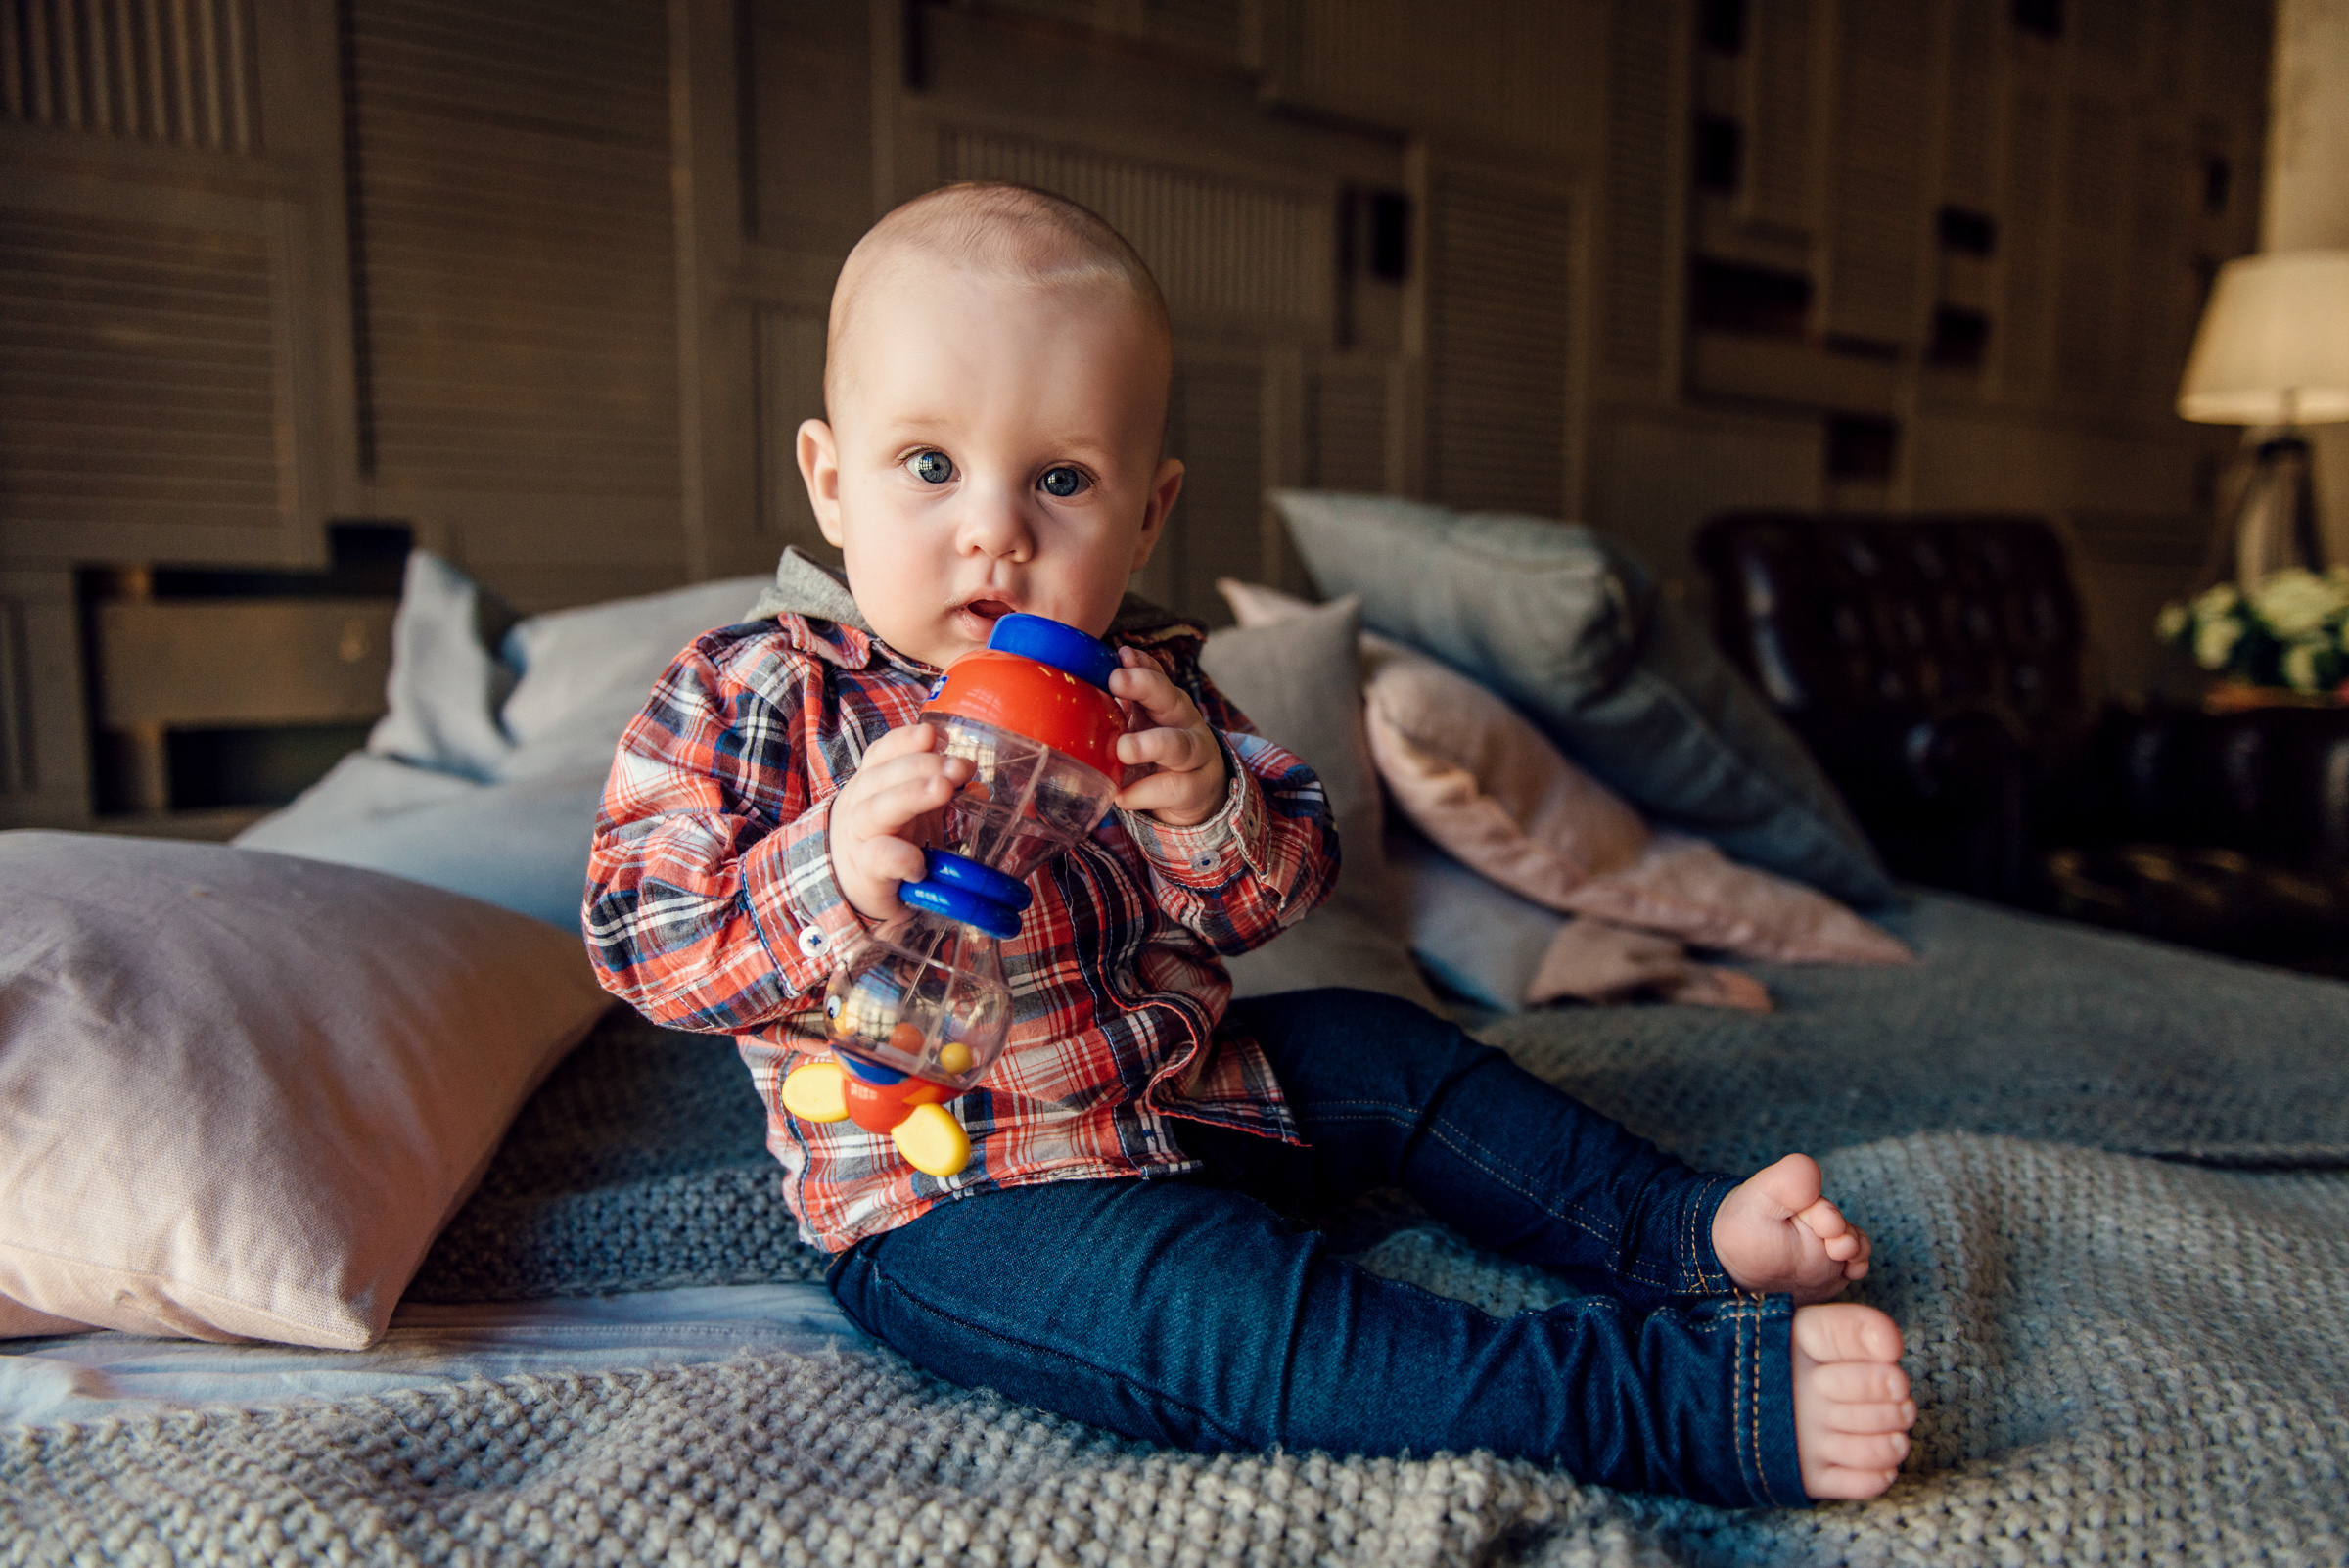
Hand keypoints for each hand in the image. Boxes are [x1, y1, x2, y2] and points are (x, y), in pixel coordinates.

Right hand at [827, 722, 973, 923]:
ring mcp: (860, 838)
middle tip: (958, 766)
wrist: (851, 886)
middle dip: (921, 764)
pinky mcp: (866, 873)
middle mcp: (860, 805)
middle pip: (881, 775)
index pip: (881, 753)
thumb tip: (976, 783)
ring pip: (876, 810)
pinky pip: (878, 858)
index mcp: (872, 784)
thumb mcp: (908, 808)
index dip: (904, 741)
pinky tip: (920, 862)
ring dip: (911, 795)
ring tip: (944, 788)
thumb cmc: (886, 840)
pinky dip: (900, 857)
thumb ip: (936, 790)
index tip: (933, 734)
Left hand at [1109, 647, 1227, 826]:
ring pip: (1178, 745)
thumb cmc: (1159, 751)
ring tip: (1123, 749)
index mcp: (1166, 703)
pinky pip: (1171, 789)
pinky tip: (1120, 796)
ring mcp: (1194, 755)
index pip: (1156, 676)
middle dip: (1145, 686)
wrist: (1198, 794)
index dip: (1141, 665)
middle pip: (1170, 699)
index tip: (1121, 655)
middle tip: (1116, 679)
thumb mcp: (1142, 725)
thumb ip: (1121, 708)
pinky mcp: (1194, 788)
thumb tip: (1080, 684)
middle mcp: (1184, 722)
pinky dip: (1142, 793)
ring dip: (1149, 744)